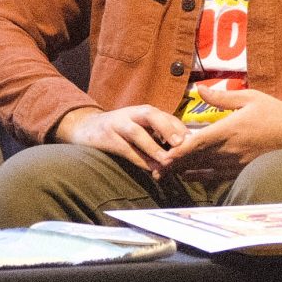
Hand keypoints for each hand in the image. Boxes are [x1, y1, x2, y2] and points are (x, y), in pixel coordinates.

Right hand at [56, 103, 189, 177]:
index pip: (166, 116)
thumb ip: (159, 137)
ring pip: (137, 132)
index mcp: (145, 111)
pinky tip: (149, 169)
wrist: (86, 128)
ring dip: (153, 147)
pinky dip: (138, 159)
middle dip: (168, 128)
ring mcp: (118, 124)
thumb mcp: (141, 128)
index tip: (196, 142)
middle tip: (183, 143)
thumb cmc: (121, 131)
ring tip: (167, 161)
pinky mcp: (107, 138)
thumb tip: (184, 153)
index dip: (181, 128)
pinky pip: (125, 149)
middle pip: (152, 115)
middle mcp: (132, 113)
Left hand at [166, 82, 281, 181]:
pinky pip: (217, 176)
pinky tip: (187, 176)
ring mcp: (236, 163)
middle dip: (175, 163)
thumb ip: (221, 97)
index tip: (163, 155)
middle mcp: (230, 150)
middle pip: (196, 158)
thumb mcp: (249, 98)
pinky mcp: (242, 170)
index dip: (179, 151)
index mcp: (230, 129)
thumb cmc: (273, 112)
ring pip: (204, 169)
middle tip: (154, 167)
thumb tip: (200, 90)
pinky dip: (200, 176)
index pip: (199, 142)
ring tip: (164, 173)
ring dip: (184, 170)